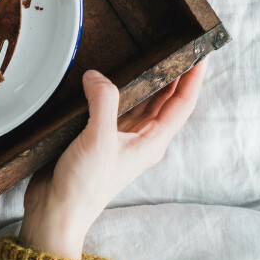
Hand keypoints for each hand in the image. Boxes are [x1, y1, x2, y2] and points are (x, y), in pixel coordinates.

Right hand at [18, 60, 206, 259]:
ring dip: (148, 81)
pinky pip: (116, 107)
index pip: (182, 104)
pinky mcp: (100, 138)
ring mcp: (121, 139)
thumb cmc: (85, 186)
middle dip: (174, 75)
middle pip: (165, 101)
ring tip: (151, 54)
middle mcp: (141, 139)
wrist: (58, 213)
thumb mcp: (99, 139)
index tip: (202, 53)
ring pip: (142, 103)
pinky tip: (108, 78)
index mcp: (152, 141)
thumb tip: (97, 76)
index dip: (193, 78)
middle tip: (178, 46)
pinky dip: (117, 90)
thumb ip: (103, 101)